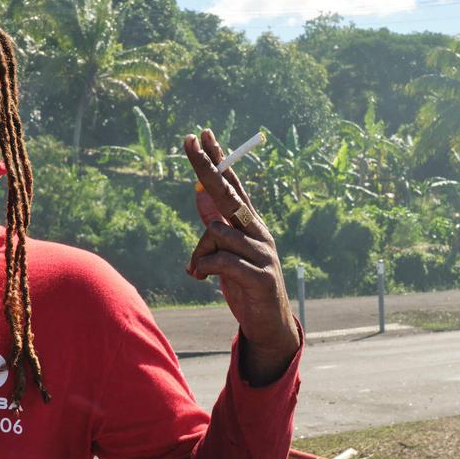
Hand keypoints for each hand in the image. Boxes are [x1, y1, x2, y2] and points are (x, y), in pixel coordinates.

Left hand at [184, 129, 300, 385]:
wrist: (270, 324)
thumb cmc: (245, 284)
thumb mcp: (226, 251)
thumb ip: (215, 223)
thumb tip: (198, 191)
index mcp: (250, 224)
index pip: (233, 184)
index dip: (219, 159)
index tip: (204, 134)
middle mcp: (259, 231)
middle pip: (228, 192)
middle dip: (207, 166)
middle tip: (190, 141)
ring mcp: (262, 252)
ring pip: (216, 232)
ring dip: (199, 252)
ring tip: (198, 271)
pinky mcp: (259, 275)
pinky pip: (221, 260)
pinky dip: (203, 268)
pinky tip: (200, 279)